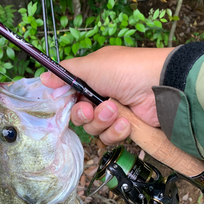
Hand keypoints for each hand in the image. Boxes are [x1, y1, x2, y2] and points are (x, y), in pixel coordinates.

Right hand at [40, 46, 173, 144]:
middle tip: (92, 108)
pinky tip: (126, 122)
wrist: (160, 86)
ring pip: (93, 129)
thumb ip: (65, 73)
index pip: (70, 95)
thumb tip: (43, 77)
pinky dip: (116, 131)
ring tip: (116, 110)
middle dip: (85, 113)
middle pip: (79, 115)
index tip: (64, 101)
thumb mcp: (91, 65)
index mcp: (93, 78)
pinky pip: (110, 137)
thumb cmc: (126, 70)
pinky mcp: (126, 128)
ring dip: (103, 121)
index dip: (66, 101)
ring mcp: (114, 113)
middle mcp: (101, 95)